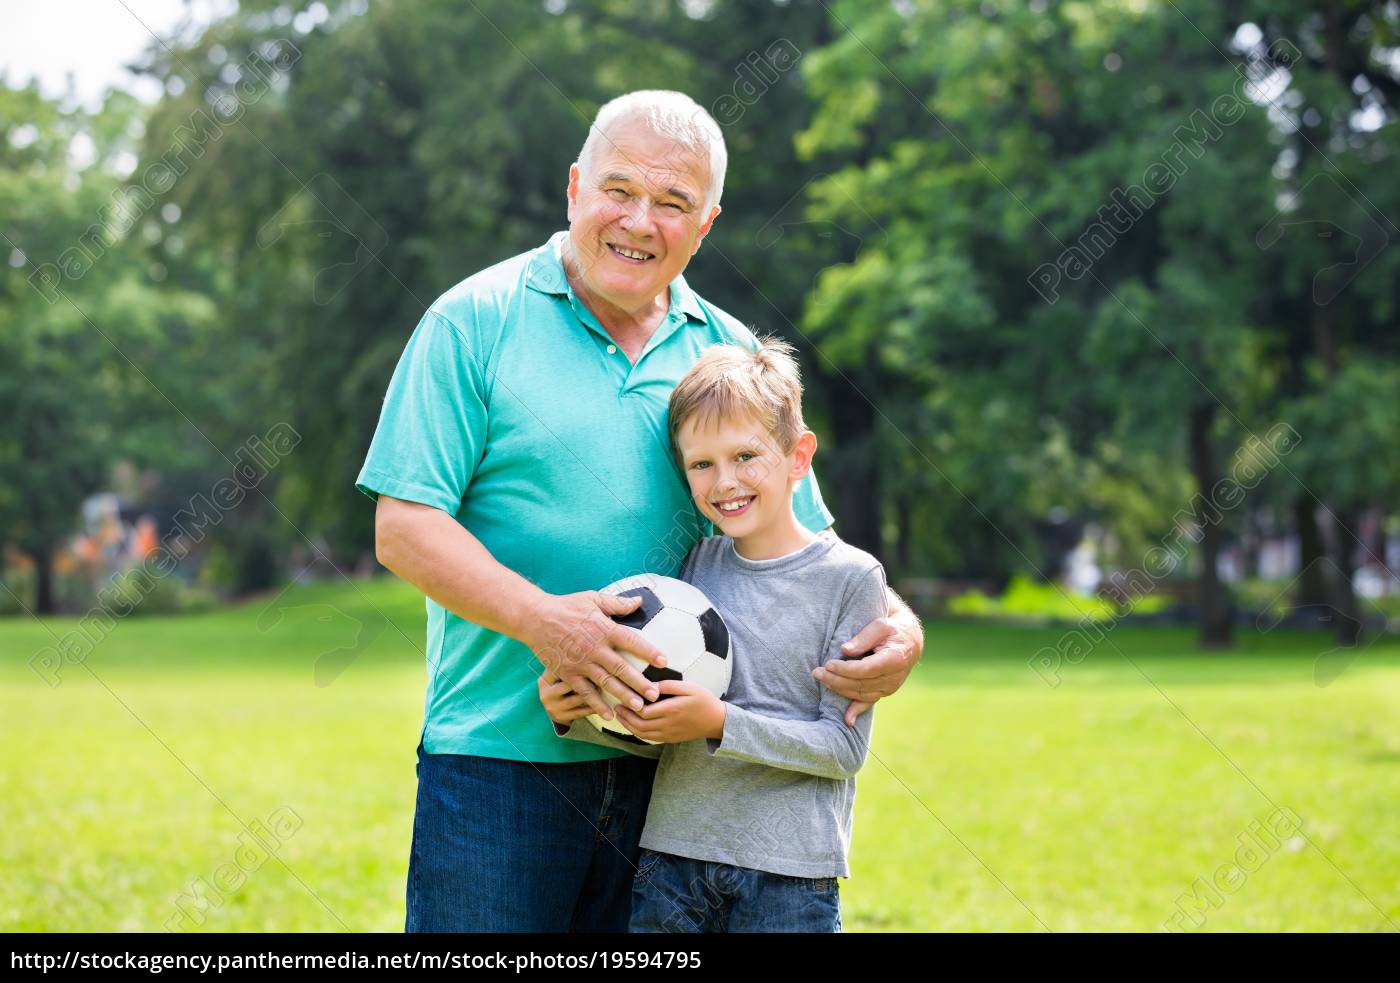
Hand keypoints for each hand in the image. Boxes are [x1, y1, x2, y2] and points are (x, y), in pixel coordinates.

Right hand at [522, 591, 666, 721]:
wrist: (535, 618)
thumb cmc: (566, 606)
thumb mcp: (592, 599)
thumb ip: (617, 603)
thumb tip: (639, 601)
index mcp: (603, 628)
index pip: (631, 640)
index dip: (648, 651)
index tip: (663, 661)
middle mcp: (594, 648)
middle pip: (621, 667)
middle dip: (639, 682)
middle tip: (655, 694)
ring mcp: (581, 663)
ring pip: (606, 682)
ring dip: (623, 695)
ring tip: (638, 706)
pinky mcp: (568, 673)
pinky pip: (584, 691)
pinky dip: (596, 704)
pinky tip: (608, 715)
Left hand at [612, 680, 724, 743]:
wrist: (717, 721)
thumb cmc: (704, 701)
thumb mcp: (690, 687)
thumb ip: (670, 685)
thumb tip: (652, 685)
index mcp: (672, 710)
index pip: (644, 712)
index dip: (630, 707)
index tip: (622, 698)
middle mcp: (668, 725)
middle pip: (640, 725)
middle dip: (626, 717)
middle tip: (617, 708)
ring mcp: (668, 734)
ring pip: (643, 734)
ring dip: (629, 726)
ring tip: (621, 716)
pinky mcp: (670, 739)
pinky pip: (650, 738)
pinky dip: (638, 732)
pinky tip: (633, 724)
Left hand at [813, 604, 922, 725]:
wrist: (909, 641)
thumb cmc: (892, 629)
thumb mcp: (880, 625)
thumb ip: (864, 637)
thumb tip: (844, 650)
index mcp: (895, 658)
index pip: (867, 669)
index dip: (846, 669)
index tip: (828, 664)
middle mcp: (894, 677)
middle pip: (861, 683)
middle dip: (836, 679)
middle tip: (816, 672)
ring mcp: (890, 687)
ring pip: (861, 693)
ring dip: (839, 689)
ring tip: (821, 680)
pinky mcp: (884, 692)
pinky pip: (869, 702)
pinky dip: (857, 711)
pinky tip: (847, 721)